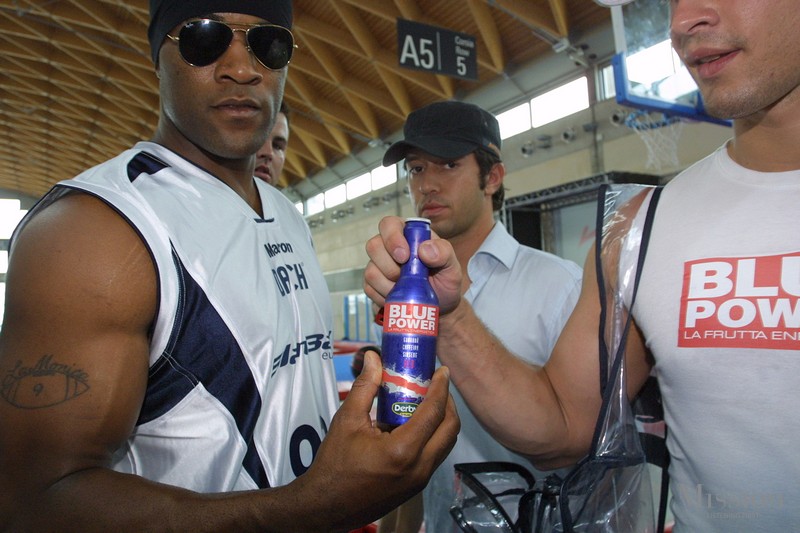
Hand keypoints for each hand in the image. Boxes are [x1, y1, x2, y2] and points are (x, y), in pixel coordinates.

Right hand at [289, 351, 458, 531]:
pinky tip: (415, 425)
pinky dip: (433, 437)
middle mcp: (419, 467)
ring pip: (446, 445)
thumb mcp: (346, 420)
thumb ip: (365, 387)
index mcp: (403, 450)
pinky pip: (435, 456)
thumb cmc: (334, 464)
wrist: (326, 505)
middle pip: (450, 429)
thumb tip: (374, 358)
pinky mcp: (416, 487)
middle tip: (437, 385)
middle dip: (448, 403)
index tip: (442, 370)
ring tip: (428, 402)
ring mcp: (420, 480)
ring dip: (443, 421)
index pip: (434, 412)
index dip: (441, 387)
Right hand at [364, 216, 462, 313]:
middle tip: (405, 277)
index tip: (404, 257)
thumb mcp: (452, 266)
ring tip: (406, 289)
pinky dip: (385, 296)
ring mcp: (378, 266)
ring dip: (389, 284)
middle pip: (373, 246)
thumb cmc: (444, 280)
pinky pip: (370, 289)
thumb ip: (444, 252)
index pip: (389, 224)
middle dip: (389, 266)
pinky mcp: (373, 284)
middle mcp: (388, 247)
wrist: (440, 306)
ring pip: (371, 271)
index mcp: (407, 234)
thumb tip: (424, 249)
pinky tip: (398, 297)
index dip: (392, 238)